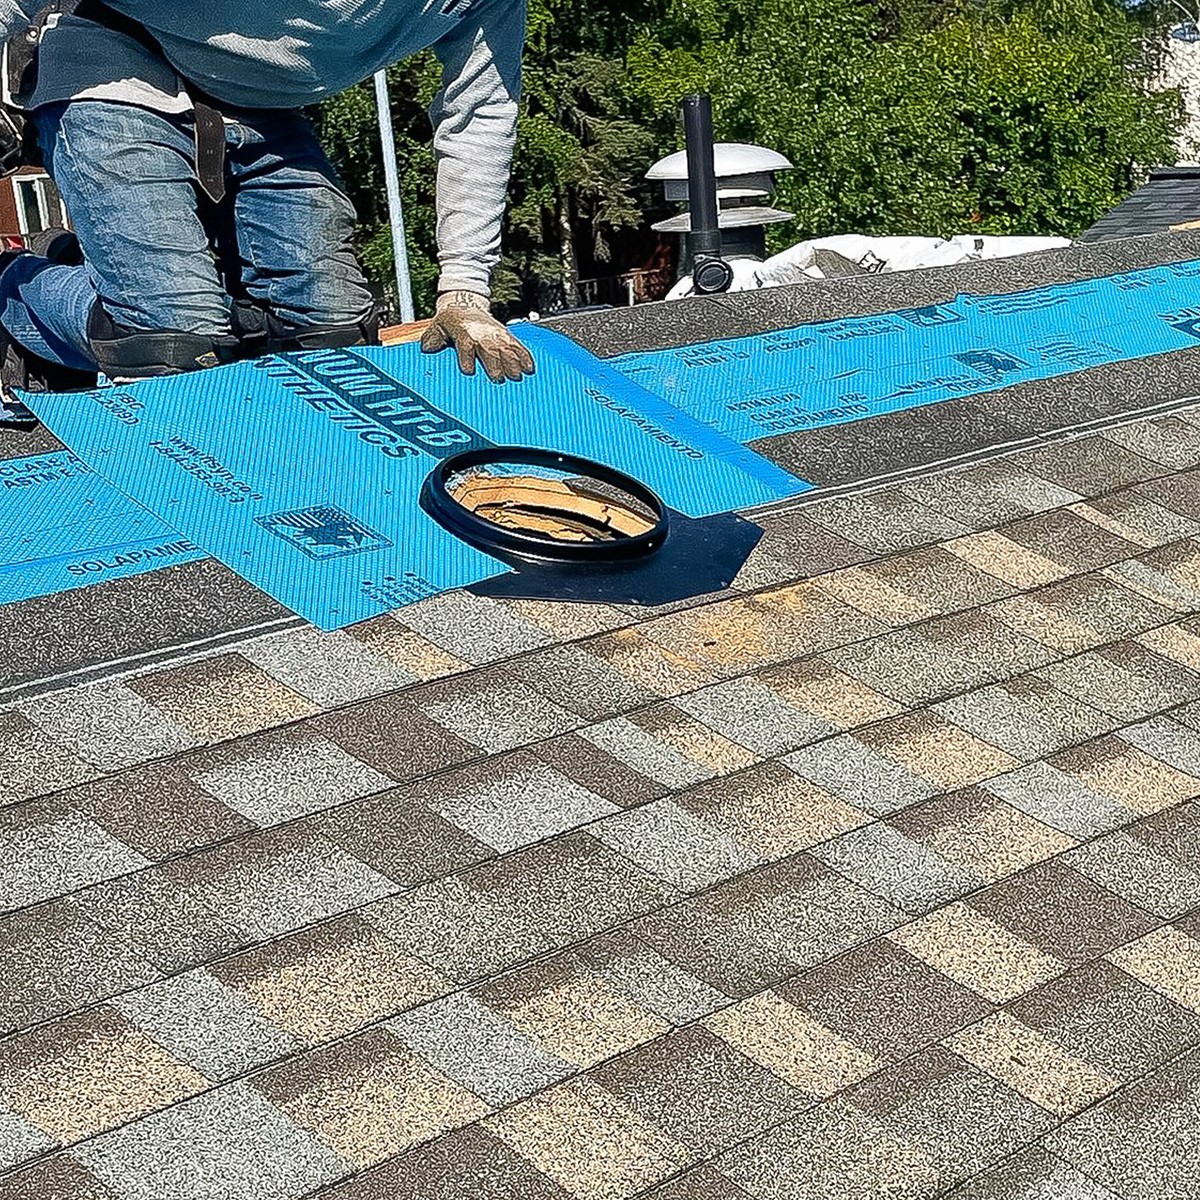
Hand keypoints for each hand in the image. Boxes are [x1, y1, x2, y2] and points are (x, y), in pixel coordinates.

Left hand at [419, 290, 534, 381]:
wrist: (466, 303)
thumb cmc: (451, 320)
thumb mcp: (438, 326)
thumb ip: (433, 338)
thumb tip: (427, 348)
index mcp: (464, 332)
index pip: (465, 345)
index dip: (466, 357)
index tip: (468, 371)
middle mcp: (482, 334)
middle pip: (489, 349)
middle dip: (494, 364)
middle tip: (498, 378)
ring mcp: (496, 335)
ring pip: (506, 349)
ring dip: (512, 363)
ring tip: (517, 376)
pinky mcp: (507, 336)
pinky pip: (518, 346)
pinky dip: (525, 357)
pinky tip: (530, 368)